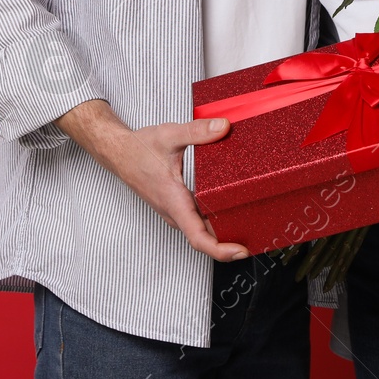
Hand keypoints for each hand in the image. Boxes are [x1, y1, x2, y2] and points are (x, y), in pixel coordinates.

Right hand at [96, 115, 250, 261]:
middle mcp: (175, 212)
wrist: (119, 152)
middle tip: (260, 235)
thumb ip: (197, 131)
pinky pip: (198, 219)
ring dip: (224, 231)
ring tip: (252, 224)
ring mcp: (176, 211)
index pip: (197, 238)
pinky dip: (215, 219)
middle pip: (205, 237)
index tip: (240, 251)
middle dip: (231, 241)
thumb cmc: (139, 149)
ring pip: (202, 229)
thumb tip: (223, 128)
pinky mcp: (177, 206)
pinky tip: (232, 208)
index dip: (221, 250)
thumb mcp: (169, 135)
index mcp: (173, 201)